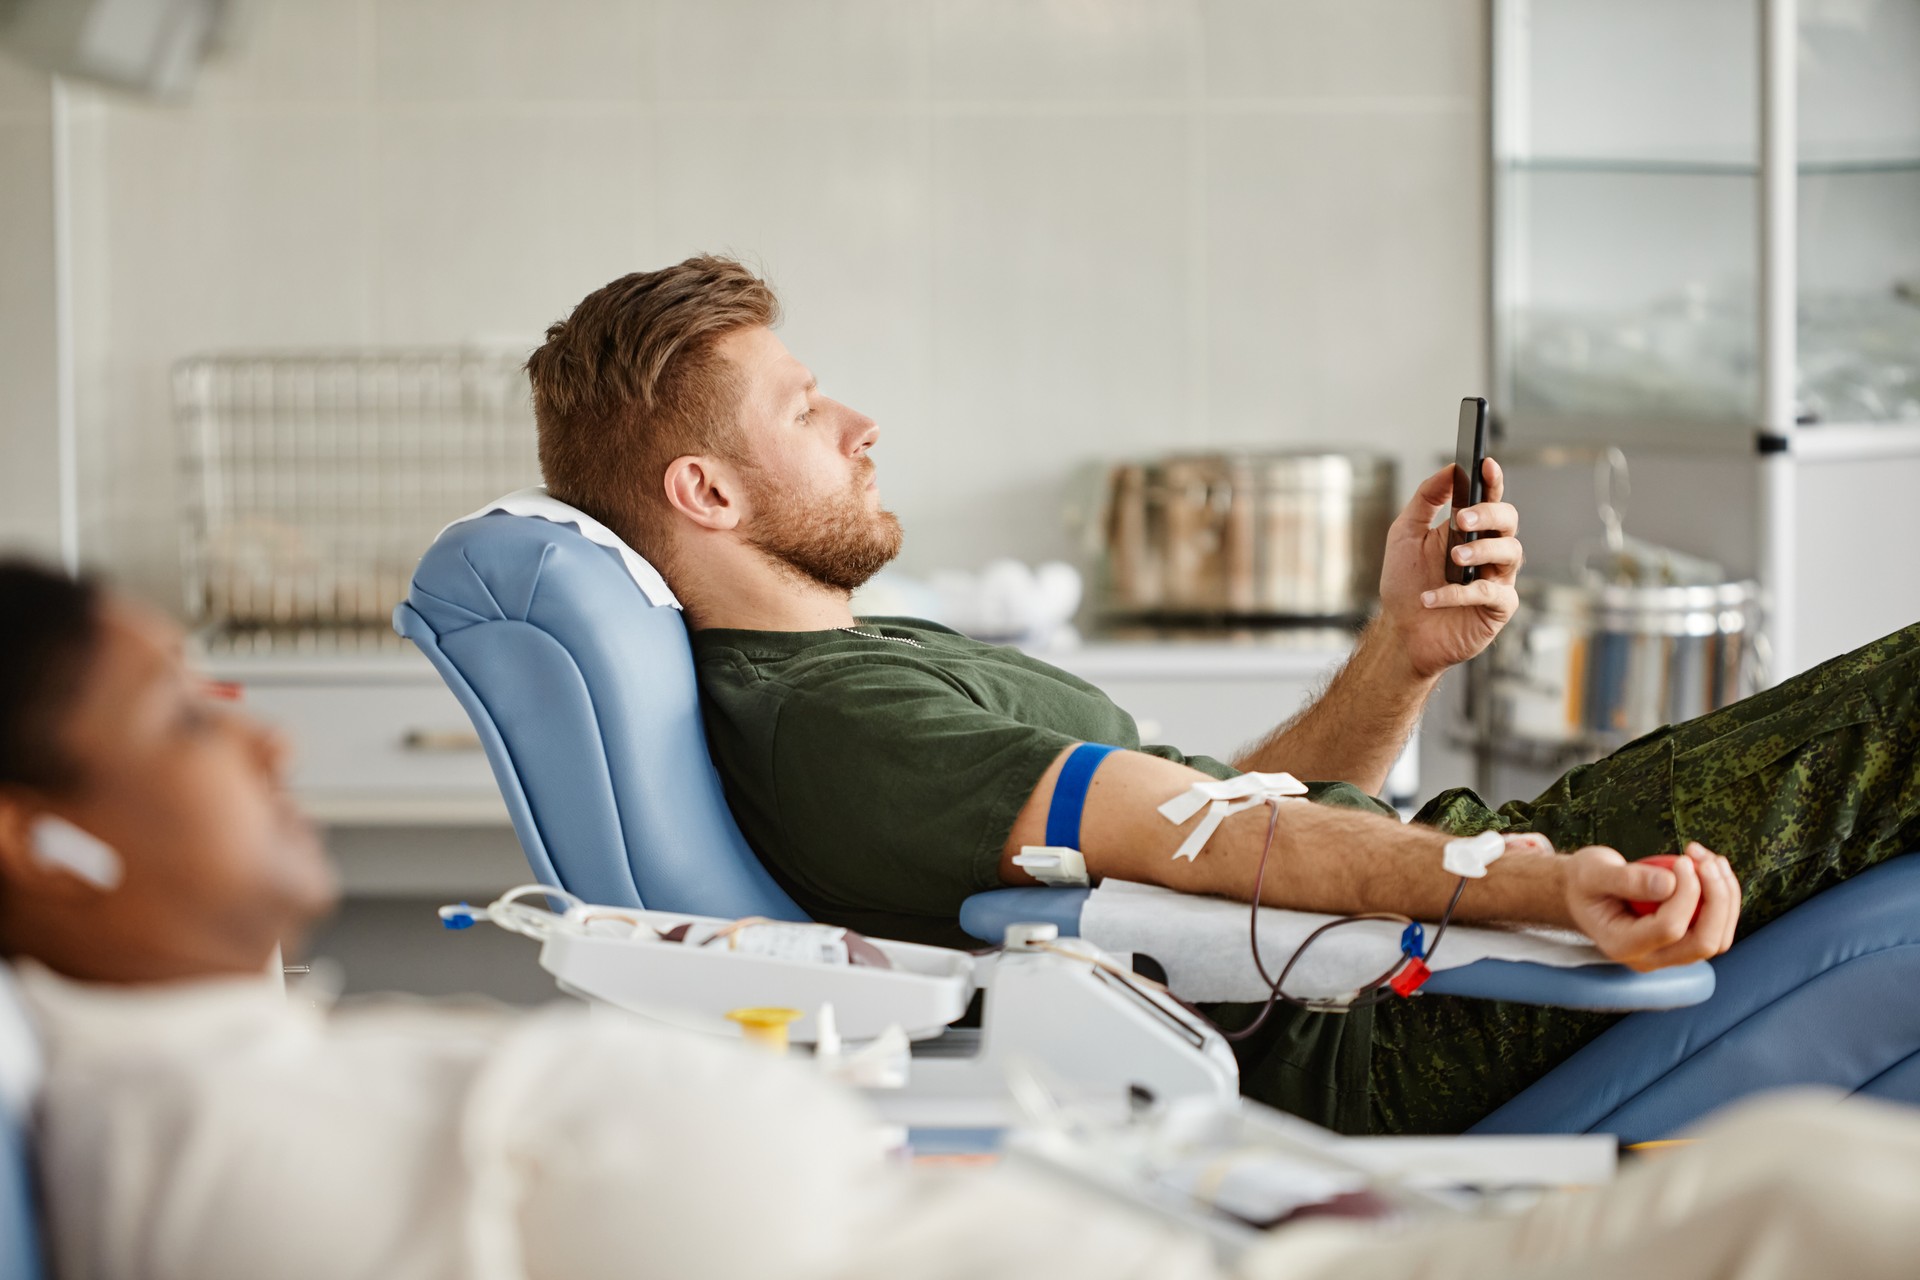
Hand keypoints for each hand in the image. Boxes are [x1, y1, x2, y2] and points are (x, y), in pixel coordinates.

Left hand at [1376, 459, 1521, 679]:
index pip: (1490, 498)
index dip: (1493, 480)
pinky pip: (1492, 594)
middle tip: (1462, 519)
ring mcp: (1497, 579)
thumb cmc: (1406, 583)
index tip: (1486, 464)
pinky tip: (1433, 597)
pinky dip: (1461, 593)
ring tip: (1454, 557)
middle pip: (1509, 521)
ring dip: (1481, 551)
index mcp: (1470, 530)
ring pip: (1510, 553)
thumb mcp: (1405, 534)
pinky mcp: (1497, 608)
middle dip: (1489, 514)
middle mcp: (1489, 551)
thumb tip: (1449, 469)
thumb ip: (1426, 499)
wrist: (1401, 631)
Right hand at [1565, 843, 1741, 971]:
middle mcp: (1649, 958)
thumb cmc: (1584, 881)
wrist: (1582, 894)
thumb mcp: (1593, 872)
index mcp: (1622, 946)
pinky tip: (1712, 869)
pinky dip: (1724, 898)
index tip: (1682, 860)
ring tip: (1712, 860)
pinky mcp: (1683, 942)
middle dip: (1717, 899)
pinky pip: (1717, 929)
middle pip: (1704, 943)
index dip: (1686, 893)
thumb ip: (1627, 879)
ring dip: (1726, 898)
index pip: (1669, 928)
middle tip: (1706, 861)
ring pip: (1718, 939)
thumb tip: (1670, 883)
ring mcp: (1669, 954)